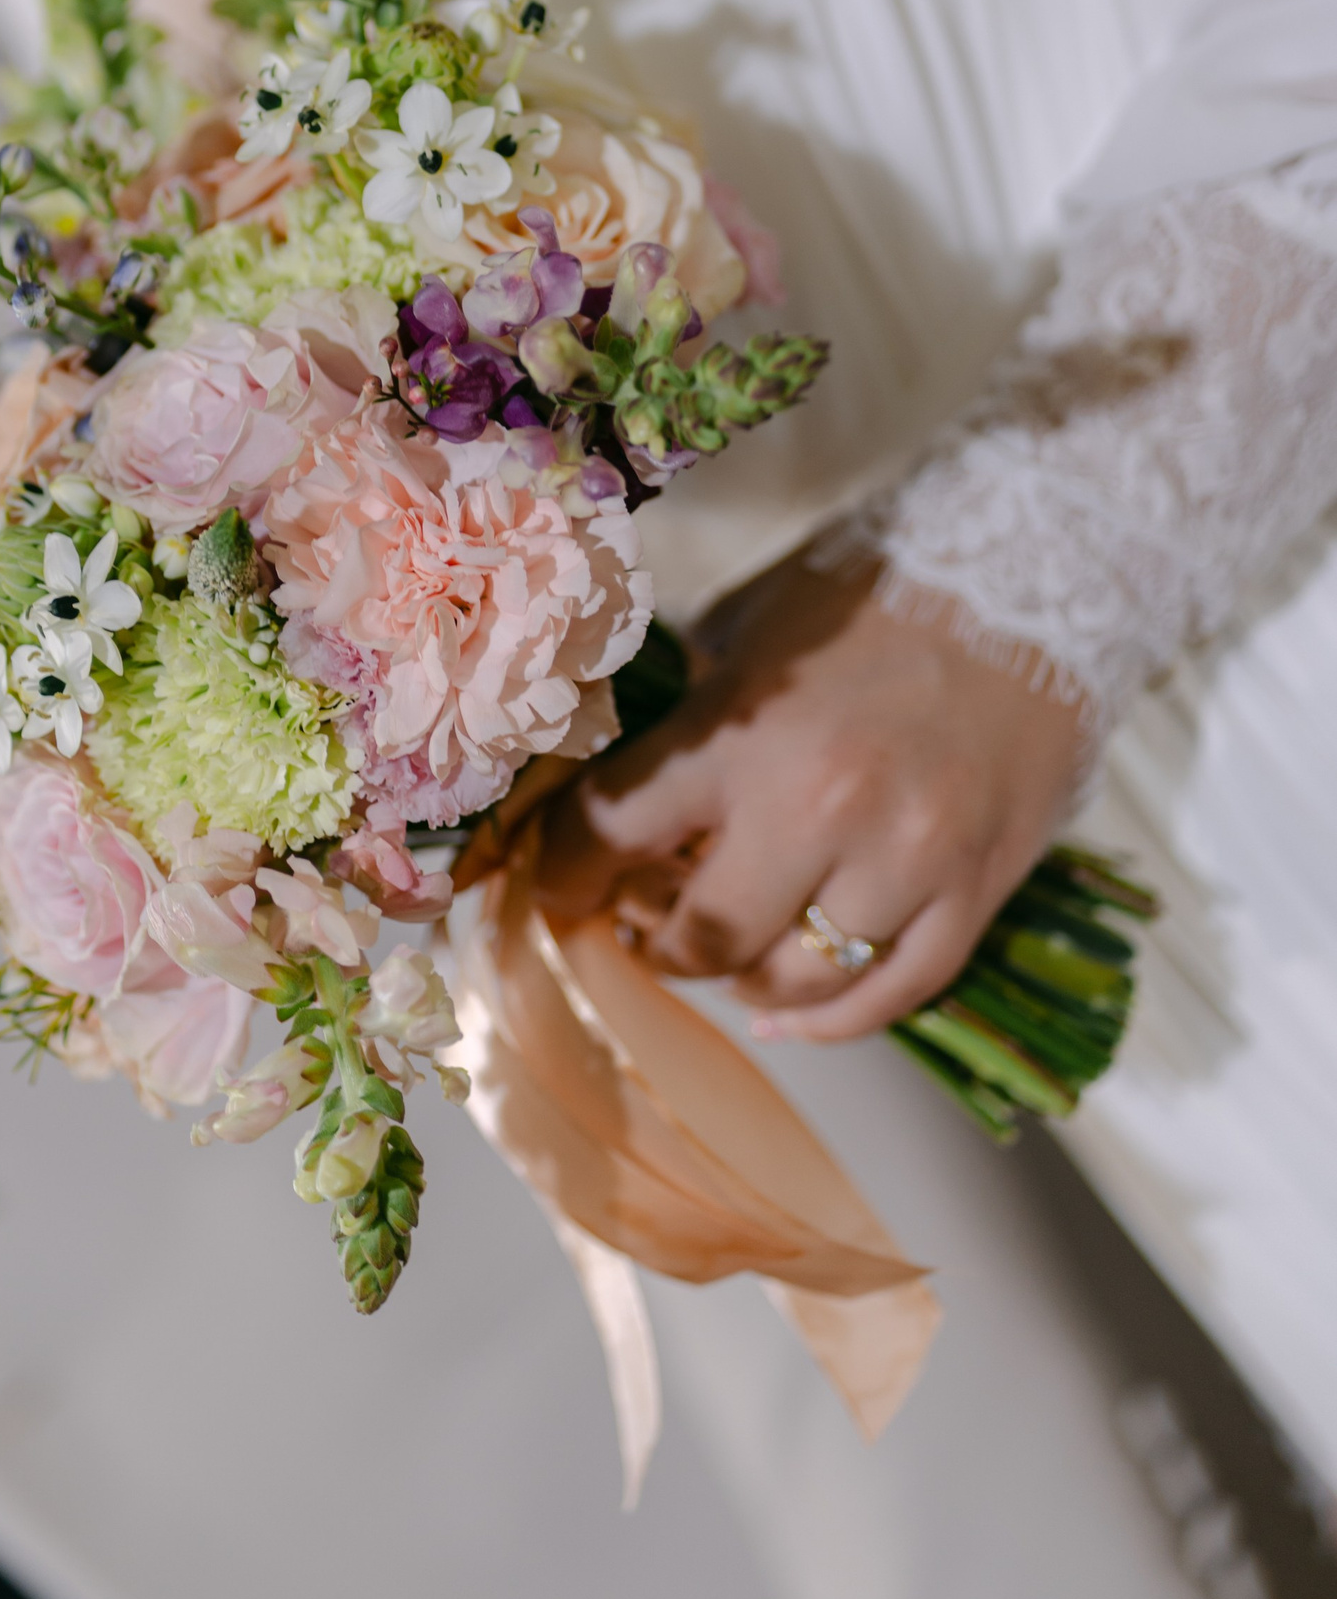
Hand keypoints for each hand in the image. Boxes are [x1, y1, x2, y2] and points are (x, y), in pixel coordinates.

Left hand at [536, 555, 1088, 1041]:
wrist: (1035, 579)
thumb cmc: (875, 593)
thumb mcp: (752, 632)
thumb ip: (693, 715)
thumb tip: (629, 790)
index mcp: (744, 733)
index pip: (615, 829)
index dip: (569, 870)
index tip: (563, 885)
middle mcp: (819, 809)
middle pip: (705, 936)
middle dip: (660, 943)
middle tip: (649, 930)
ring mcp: (906, 859)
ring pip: (797, 980)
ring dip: (747, 981)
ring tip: (732, 960)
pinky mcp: (976, 888)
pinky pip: (893, 993)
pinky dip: (832, 1019)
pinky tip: (792, 1015)